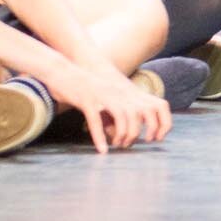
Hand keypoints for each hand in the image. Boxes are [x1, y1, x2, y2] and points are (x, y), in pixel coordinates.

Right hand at [48, 59, 171, 152]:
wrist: (61, 71)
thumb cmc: (81, 87)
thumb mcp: (103, 96)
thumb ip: (112, 111)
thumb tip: (116, 132)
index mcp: (123, 93)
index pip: (150, 107)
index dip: (159, 123)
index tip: (155, 138)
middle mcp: (116, 93)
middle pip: (136, 114)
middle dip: (135, 133)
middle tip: (127, 144)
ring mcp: (102, 95)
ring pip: (121, 117)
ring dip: (121, 135)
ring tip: (117, 146)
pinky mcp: (87, 100)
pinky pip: (96, 120)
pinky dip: (99, 137)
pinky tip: (102, 150)